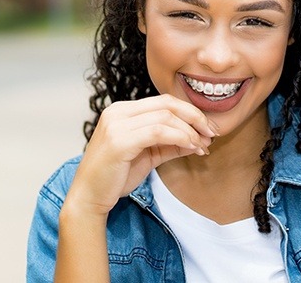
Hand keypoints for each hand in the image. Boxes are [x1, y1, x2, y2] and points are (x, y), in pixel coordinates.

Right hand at [63, 94, 216, 217]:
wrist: (89, 198)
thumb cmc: (115, 177)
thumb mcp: (149, 156)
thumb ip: (171, 144)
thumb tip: (200, 139)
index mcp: (122, 111)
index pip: (164, 102)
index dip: (190, 112)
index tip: (208, 128)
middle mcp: (118, 112)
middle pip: (167, 104)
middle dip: (195, 117)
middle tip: (212, 133)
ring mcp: (117, 124)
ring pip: (165, 117)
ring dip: (190, 131)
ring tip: (202, 145)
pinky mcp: (119, 140)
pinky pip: (158, 131)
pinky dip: (180, 138)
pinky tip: (192, 148)